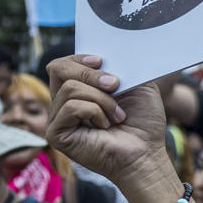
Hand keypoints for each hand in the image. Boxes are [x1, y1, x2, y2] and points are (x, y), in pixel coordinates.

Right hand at [45, 55, 176, 192]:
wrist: (146, 152)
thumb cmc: (143, 122)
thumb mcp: (138, 84)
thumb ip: (123, 66)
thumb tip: (109, 50)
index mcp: (80, 90)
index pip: (63, 64)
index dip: (79, 57)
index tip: (101, 60)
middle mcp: (65, 102)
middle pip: (57, 69)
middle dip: (90, 73)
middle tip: (115, 85)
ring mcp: (58, 118)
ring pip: (69, 88)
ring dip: (101, 99)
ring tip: (117, 115)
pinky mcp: (56, 134)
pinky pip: (70, 107)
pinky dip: (94, 111)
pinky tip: (105, 125)